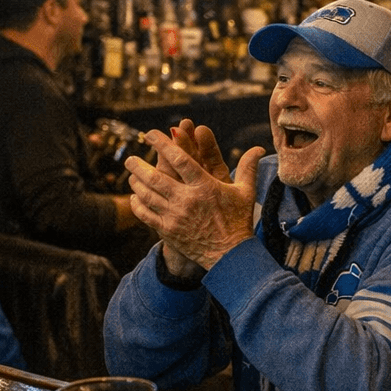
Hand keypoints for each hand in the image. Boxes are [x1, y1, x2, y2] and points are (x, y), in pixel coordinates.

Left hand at [125, 127, 262, 269]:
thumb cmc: (238, 221)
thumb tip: (259, 148)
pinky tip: (134, 197)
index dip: (163, 144)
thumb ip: (248, 168)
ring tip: (131, 173)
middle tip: (130, 158)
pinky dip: (137, 204)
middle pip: (156, 177)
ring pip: (148, 195)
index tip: (151, 134)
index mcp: (205, 186)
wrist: (230, 256)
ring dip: (136, 182)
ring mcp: (175, 216)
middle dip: (139, 165)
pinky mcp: (168, 230)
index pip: (180, 160)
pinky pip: (146, 214)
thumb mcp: (245, 193)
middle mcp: (187, 200)